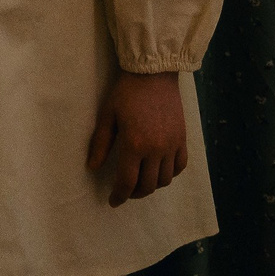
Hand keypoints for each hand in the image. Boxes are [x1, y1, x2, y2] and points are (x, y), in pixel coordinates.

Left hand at [86, 71, 189, 206]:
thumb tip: (92, 167)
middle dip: (134, 194)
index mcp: (134, 144)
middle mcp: (155, 149)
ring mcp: (171, 145)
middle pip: (147, 185)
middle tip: (125, 192)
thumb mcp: (108, 115)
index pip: (127, 182)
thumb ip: (101, 143)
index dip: (119, 196)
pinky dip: (170, 174)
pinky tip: (160, 171)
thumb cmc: (126, 92)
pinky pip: (180, 166)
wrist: (153, 73)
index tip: (113, 201)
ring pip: (165, 180)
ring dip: (152, 186)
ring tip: (141, 182)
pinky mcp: (182, 139)